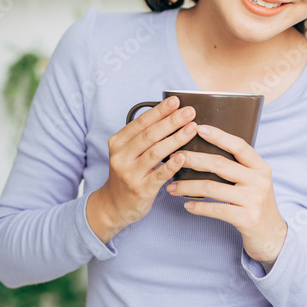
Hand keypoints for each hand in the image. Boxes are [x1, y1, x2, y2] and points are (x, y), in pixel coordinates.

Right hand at [91, 96, 195, 239]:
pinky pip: (159, 175)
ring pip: (155, 152)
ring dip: (176, 139)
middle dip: (171, 121)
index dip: (159, 111)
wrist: (114, 205)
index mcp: (118, 142)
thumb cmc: (128, 173)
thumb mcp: (128, 152)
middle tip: (190, 112)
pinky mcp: (140, 190)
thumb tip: (171, 115)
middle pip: (149, 135)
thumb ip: (144, 136)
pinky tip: (184, 156)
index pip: (141, 122)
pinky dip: (172, 165)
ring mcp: (129, 174)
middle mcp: (121, 156)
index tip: (176, 100)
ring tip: (192, 129)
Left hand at [166, 124, 288, 267]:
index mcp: (261, 167)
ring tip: (172, 187)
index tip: (198, 128)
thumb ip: (239, 168)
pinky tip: (186, 205)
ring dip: (187, 186)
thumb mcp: (255, 182)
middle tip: (173, 157)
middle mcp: (259, 181)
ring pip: (212, 187)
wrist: (272, 236)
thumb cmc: (256, 204)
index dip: (219, 136)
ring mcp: (254, 200)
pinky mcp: (246, 219)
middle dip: (193, 159)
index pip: (239, 146)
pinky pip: (215, 209)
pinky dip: (198, 207)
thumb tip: (206, 150)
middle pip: (220, 164)